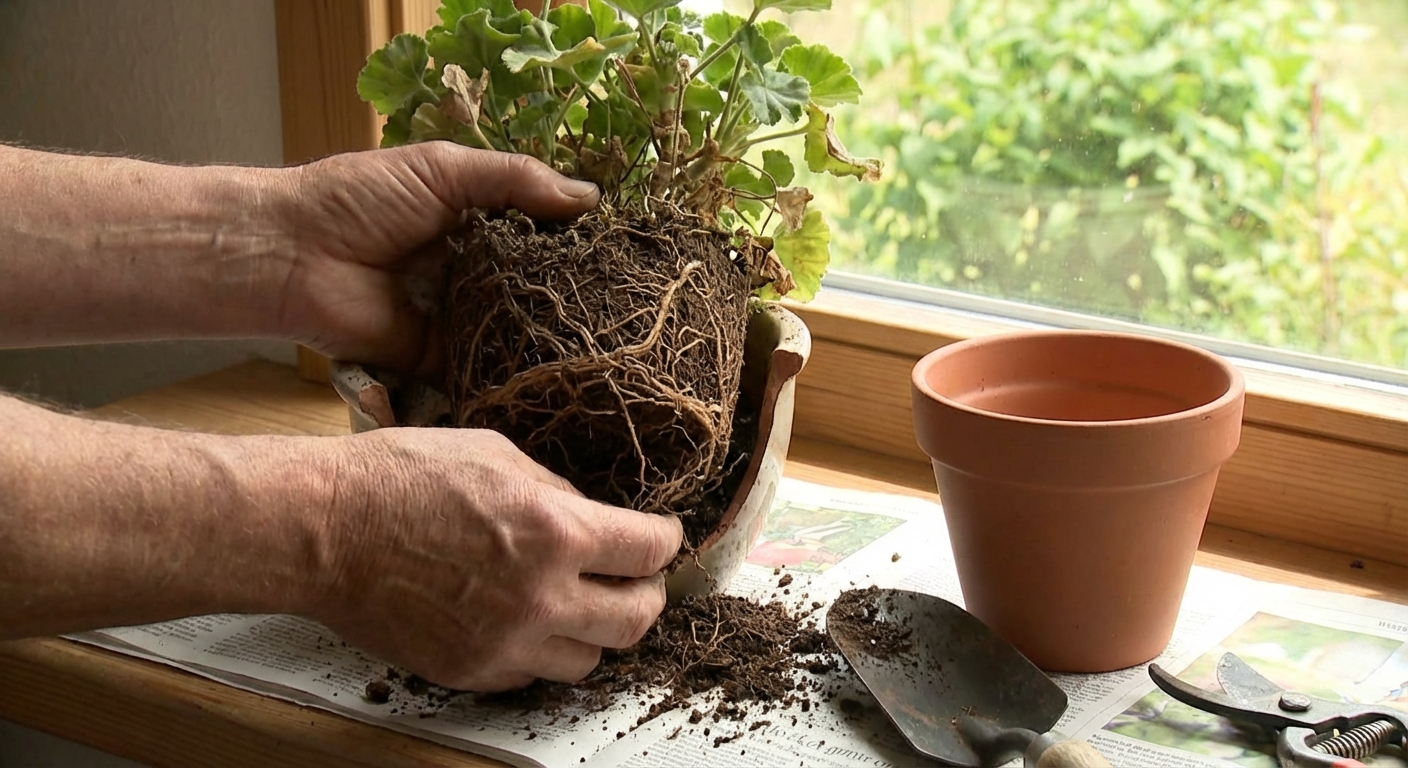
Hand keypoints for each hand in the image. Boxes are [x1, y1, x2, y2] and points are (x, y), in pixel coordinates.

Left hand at [274, 143, 599, 374]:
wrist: (290, 256)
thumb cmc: (358, 199)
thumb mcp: (443, 170)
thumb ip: (515, 180)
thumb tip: (592, 200)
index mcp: (475, 220)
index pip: (541, 232)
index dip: (578, 242)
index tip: (629, 255)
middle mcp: (473, 270)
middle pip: (536, 285)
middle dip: (573, 296)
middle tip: (630, 310)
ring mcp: (458, 316)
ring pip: (517, 329)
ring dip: (550, 336)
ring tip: (610, 348)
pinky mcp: (439, 359)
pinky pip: (484, 368)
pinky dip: (512, 372)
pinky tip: (560, 377)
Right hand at [311, 426, 681, 691]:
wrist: (322, 529)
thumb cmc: (399, 477)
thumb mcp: (497, 453)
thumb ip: (557, 491)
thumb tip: (592, 516)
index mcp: (556, 531)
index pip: (650, 552)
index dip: (665, 541)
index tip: (661, 537)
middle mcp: (540, 597)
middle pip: (637, 620)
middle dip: (647, 595)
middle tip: (636, 580)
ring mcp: (504, 644)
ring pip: (589, 661)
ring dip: (594, 632)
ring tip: (579, 605)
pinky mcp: (469, 671)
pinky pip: (532, 677)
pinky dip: (541, 653)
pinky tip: (527, 622)